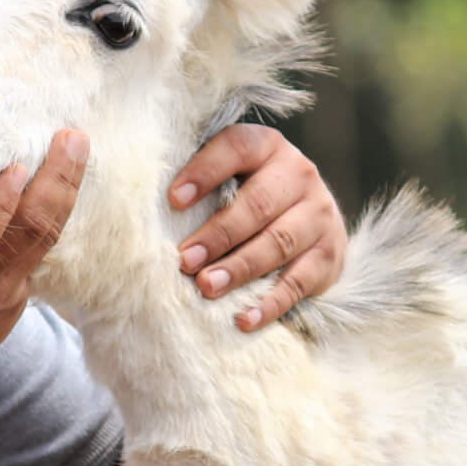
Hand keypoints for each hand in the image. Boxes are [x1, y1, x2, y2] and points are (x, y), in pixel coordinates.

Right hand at [0, 129, 90, 395]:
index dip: (3, 202)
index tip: (17, 165)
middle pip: (30, 231)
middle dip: (57, 180)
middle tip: (72, 138)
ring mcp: (2, 300)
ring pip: (44, 243)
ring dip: (65, 193)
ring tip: (76, 150)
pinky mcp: (16, 308)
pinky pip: (37, 259)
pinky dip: (48, 220)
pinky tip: (59, 188)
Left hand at [169, 125, 345, 331]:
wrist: (311, 219)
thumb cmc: (248, 196)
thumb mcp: (229, 175)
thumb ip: (197, 181)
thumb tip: (138, 207)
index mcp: (266, 146)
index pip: (236, 148)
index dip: (204, 172)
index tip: (173, 199)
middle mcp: (298, 174)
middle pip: (257, 204)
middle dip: (218, 235)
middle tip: (184, 261)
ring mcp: (318, 215)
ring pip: (279, 243)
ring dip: (240, 268)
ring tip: (207, 287)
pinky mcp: (328, 255)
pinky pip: (299, 283)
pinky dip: (270, 303)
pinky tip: (243, 319)